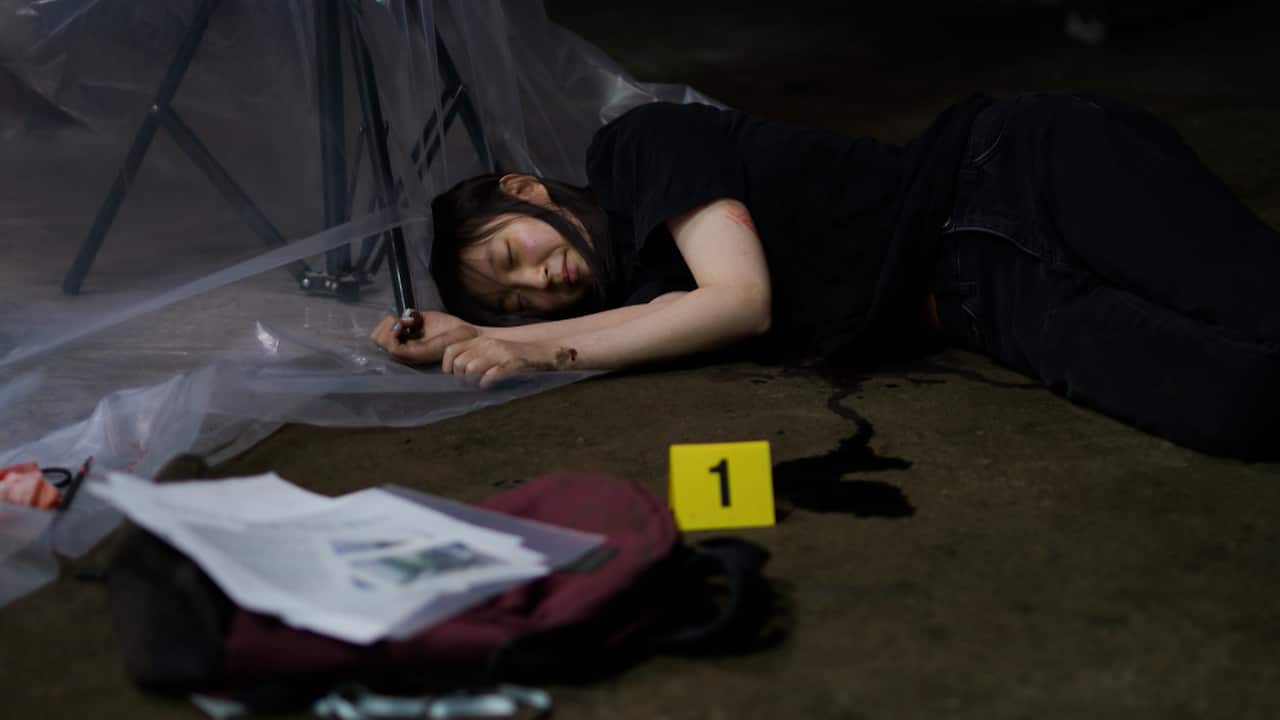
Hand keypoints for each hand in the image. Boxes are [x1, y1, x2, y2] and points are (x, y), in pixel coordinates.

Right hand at [370, 310, 478, 364]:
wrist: (466, 334)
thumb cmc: (448, 327)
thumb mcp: (424, 318)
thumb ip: (410, 319)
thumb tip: (400, 318)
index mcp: (405, 343)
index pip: (379, 337)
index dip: (386, 323)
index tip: (404, 318)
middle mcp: (404, 351)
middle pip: (375, 339)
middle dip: (385, 323)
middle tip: (405, 321)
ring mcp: (408, 354)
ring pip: (380, 342)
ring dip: (390, 325)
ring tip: (408, 322)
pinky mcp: (414, 354)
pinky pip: (392, 346)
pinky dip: (395, 330)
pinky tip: (408, 324)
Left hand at [442, 336, 575, 388]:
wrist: (546, 353)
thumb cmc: (517, 357)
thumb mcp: (493, 350)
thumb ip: (475, 355)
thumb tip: (455, 372)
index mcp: (481, 340)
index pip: (450, 350)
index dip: (447, 367)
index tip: (454, 376)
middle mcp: (488, 344)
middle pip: (459, 363)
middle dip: (461, 378)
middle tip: (470, 385)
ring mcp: (500, 353)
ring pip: (471, 369)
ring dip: (473, 382)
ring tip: (481, 386)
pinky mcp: (512, 364)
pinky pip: (491, 376)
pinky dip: (486, 384)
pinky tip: (490, 386)